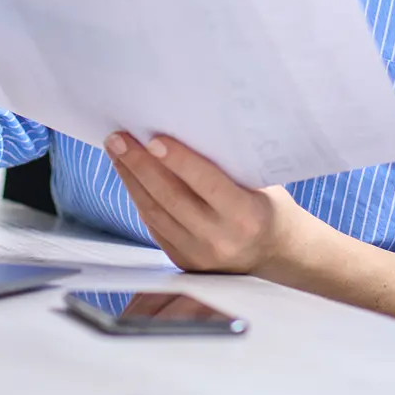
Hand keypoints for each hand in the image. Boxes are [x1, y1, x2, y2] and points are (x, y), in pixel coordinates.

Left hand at [103, 132, 307, 274]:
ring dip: (132, 180)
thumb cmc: (268, 206)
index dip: (178, 160)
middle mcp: (220, 238)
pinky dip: (140, 199)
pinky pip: (155, 227)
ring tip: (117, 153)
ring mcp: (200, 255)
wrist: (277, 254)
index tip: (153, 138)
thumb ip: (226, 167)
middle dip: (140, 165)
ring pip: (155, 213)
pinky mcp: (184, 263)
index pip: (206, 183)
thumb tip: (184, 131)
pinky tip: (130, 177)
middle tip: (118, 139)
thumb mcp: (260, 183)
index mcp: (246, 215)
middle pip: (170, 197)